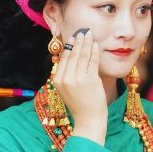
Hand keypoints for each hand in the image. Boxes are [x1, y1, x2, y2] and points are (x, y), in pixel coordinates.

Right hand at [53, 30, 107, 144]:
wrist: (88, 120)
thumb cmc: (79, 104)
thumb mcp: (67, 89)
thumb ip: (67, 74)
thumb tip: (72, 54)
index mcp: (57, 80)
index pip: (63, 58)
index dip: (69, 46)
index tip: (73, 37)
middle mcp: (65, 79)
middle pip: (72, 55)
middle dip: (78, 41)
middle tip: (83, 32)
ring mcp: (78, 79)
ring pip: (82, 56)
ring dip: (87, 43)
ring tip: (89, 35)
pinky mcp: (90, 80)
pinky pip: (92, 61)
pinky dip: (94, 51)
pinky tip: (96, 45)